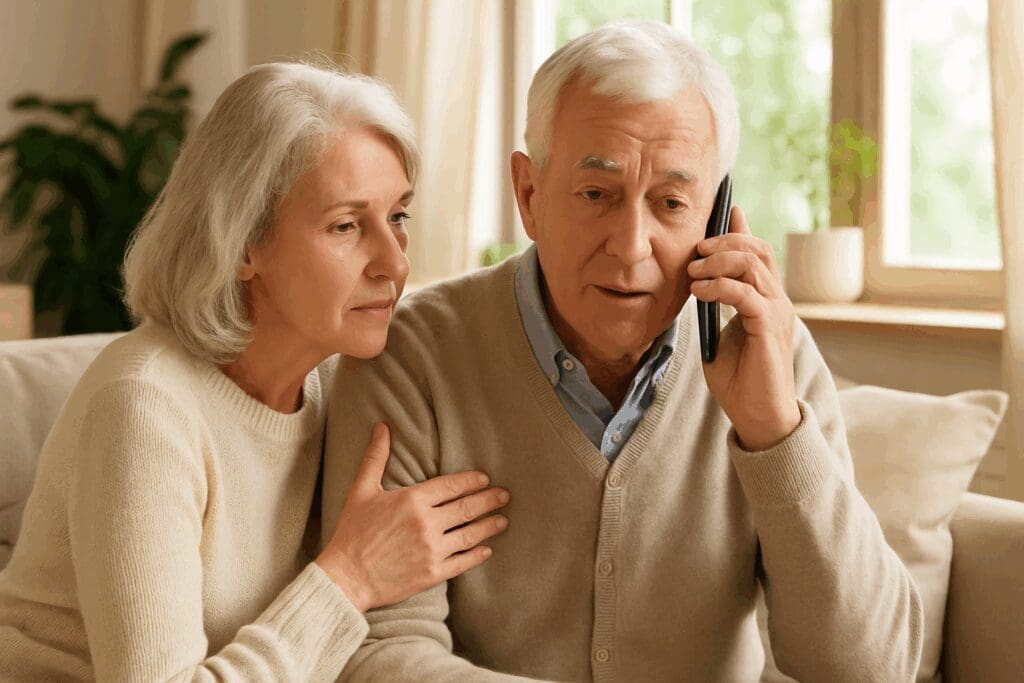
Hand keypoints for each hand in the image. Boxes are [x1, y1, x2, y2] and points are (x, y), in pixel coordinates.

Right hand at [316, 423, 509, 611]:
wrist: (345, 578)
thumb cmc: (352, 532)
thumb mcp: (361, 490)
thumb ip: (375, 458)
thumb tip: (381, 427)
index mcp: (412, 500)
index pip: (451, 485)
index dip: (470, 481)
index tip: (484, 479)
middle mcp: (426, 523)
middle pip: (466, 508)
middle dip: (488, 500)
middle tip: (505, 495)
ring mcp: (432, 549)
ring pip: (470, 534)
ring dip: (489, 526)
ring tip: (503, 520)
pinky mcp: (433, 573)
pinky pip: (463, 562)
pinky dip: (478, 555)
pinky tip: (487, 550)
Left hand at [686, 205, 800, 450]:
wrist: (757, 416)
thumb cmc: (738, 379)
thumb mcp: (717, 334)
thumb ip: (713, 306)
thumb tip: (697, 282)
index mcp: (765, 298)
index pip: (757, 251)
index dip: (740, 227)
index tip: (721, 208)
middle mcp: (776, 300)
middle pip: (757, 248)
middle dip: (725, 240)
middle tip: (696, 249)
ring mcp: (777, 312)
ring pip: (753, 265)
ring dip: (719, 261)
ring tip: (693, 271)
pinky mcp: (770, 329)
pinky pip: (747, 294)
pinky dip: (720, 287)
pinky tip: (700, 291)